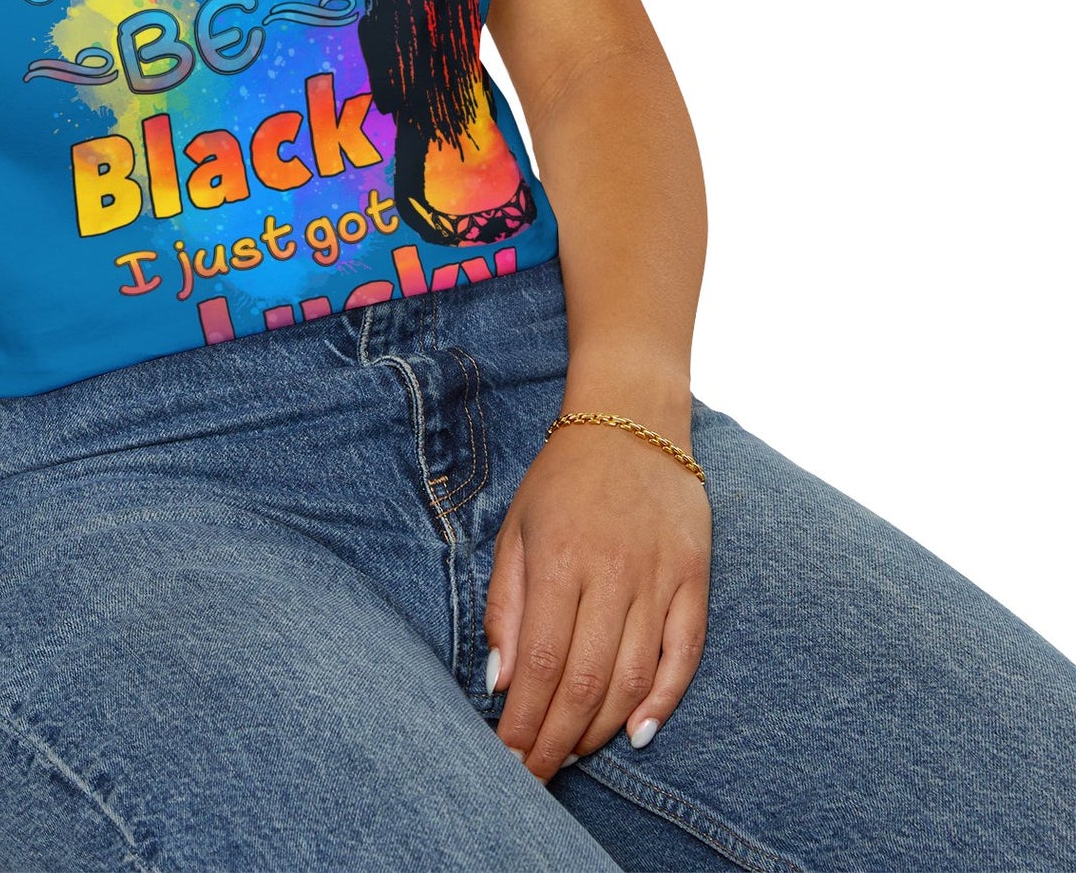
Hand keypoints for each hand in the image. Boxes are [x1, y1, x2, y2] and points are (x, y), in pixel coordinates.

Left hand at [484, 415, 711, 779]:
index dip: (525, 720)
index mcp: (560, 559)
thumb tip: (500, 680)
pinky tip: (638, 733)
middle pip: (585, 681)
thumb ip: (506, 605)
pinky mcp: (695, 578)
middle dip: (557, 739)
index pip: (541, 663)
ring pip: (633, 677)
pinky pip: (684, 654)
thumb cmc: (562, 479)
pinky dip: (664, 700)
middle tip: (537, 775)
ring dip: (601, 728)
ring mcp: (659, 577)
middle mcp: (612, 573)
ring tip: (574, 754)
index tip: (508, 757)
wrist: (631, 420)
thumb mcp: (516, 529)